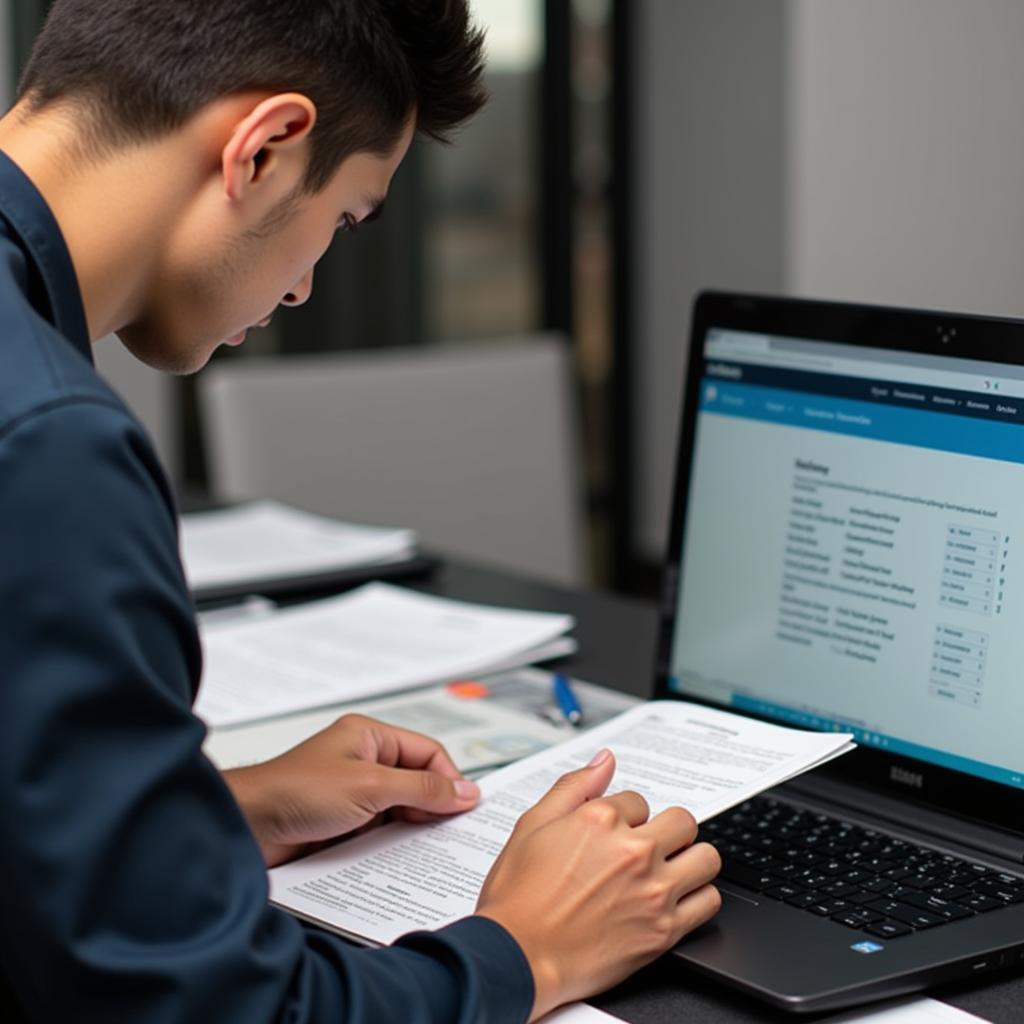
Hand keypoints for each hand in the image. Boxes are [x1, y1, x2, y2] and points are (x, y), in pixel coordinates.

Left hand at [222, 714, 479, 867]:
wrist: (246, 828)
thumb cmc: (295, 792)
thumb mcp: (370, 786)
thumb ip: (422, 788)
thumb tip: (464, 791)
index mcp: (369, 737)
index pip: (426, 752)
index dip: (449, 778)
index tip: (466, 807)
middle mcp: (363, 760)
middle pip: (416, 780)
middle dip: (433, 804)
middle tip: (452, 831)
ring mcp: (353, 792)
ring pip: (400, 808)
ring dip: (412, 827)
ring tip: (428, 847)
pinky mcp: (343, 822)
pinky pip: (380, 830)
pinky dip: (393, 842)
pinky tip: (401, 858)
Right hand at [475, 749, 720, 1021]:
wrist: (517, 957)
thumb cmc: (519, 896)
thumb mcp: (533, 824)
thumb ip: (574, 786)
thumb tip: (605, 760)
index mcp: (601, 819)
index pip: (639, 801)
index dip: (625, 817)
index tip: (613, 836)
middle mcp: (633, 851)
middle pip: (682, 822)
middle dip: (665, 831)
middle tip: (647, 849)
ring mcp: (653, 892)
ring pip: (706, 858)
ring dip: (690, 860)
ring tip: (669, 871)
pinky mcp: (663, 932)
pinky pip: (708, 902)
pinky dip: (697, 897)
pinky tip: (675, 900)